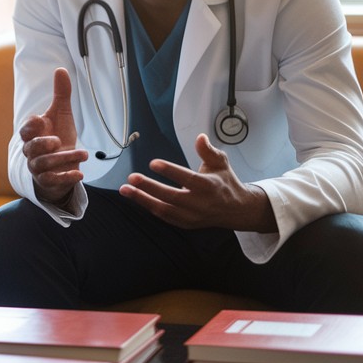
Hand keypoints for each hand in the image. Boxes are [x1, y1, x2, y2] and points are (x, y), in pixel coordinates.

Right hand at [20, 68, 87, 204]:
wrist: (63, 163)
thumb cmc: (60, 136)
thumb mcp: (62, 114)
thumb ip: (61, 94)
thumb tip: (60, 69)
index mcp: (33, 134)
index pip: (25, 129)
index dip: (32, 125)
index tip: (43, 119)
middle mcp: (32, 151)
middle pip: (31, 148)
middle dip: (44, 144)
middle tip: (59, 141)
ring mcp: (38, 167)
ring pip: (43, 164)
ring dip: (65, 158)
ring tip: (84, 154)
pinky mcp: (47, 180)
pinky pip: (52, 180)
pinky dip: (66, 177)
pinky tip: (81, 173)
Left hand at [119, 133, 277, 232]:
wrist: (236, 210)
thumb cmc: (225, 183)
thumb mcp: (221, 163)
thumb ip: (208, 151)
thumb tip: (200, 138)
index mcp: (209, 187)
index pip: (187, 179)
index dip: (170, 171)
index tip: (153, 163)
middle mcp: (200, 204)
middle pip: (171, 196)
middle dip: (149, 187)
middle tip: (132, 177)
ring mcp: (192, 216)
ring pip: (164, 210)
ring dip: (142, 199)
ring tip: (126, 189)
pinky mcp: (186, 224)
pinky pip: (164, 217)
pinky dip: (149, 207)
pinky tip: (136, 197)